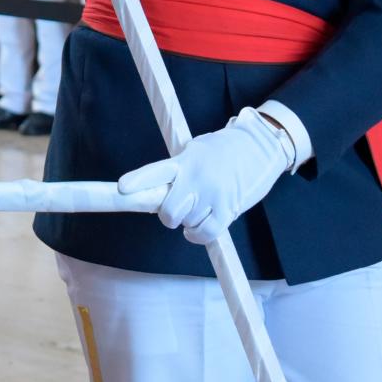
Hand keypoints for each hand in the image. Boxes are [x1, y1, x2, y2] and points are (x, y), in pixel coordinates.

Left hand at [117, 108, 294, 245]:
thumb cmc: (223, 149)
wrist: (259, 146)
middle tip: (178, 207)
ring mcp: (213, 194)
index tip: (121, 188)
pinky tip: (197, 229)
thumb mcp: (196, 149)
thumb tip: (159, 192)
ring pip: (186, 223)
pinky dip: (198, 235)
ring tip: (199, 207)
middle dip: (169, 215)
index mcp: (184, 160)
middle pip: (168, 212)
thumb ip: (178, 168)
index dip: (138, 181)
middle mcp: (196, 178)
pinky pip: (205, 233)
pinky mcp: (228, 208)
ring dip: (189, 221)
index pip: (156, 172)